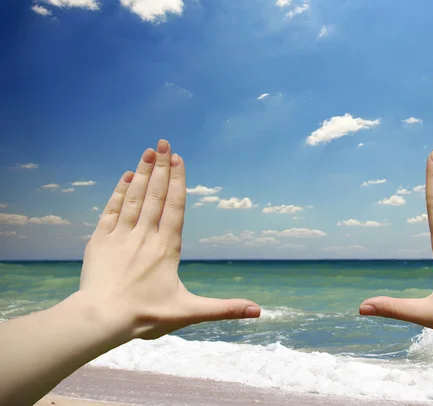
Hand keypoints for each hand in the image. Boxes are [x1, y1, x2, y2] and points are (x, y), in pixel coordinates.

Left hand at [79, 140, 260, 339]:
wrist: (101, 319)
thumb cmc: (146, 316)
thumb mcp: (189, 312)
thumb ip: (224, 308)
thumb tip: (259, 311)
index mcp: (166, 247)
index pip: (174, 207)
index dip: (177, 181)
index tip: (178, 158)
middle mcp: (144, 236)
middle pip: (154, 195)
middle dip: (161, 167)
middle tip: (164, 143)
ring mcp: (120, 236)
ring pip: (134, 198)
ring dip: (141, 173)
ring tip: (148, 152)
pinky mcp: (100, 242)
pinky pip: (111, 210)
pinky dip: (119, 193)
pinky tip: (125, 178)